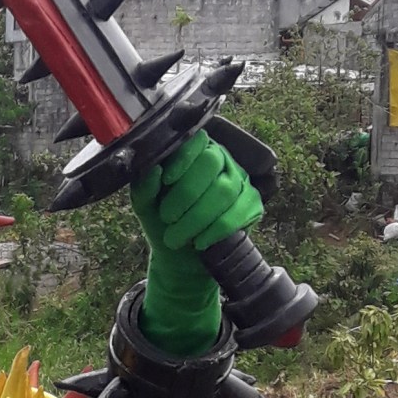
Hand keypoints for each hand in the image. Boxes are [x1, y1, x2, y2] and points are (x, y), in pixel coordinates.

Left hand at [130, 131, 262, 254]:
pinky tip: (198, 242)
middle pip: (212, 161)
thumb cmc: (161, 221)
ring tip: (175, 237)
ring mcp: (240, 180)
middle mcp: (221, 160)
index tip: (166, 180)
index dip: (183, 158)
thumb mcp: (146, 204)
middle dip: (186, 192)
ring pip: (224, 190)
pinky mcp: (252, 204)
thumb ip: (145, 187)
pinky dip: (214, 231)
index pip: (196, 140)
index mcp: (194, 152)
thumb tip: (154, 170)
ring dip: (196, 217)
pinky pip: (238, 213)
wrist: (178, 256)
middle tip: (167, 217)